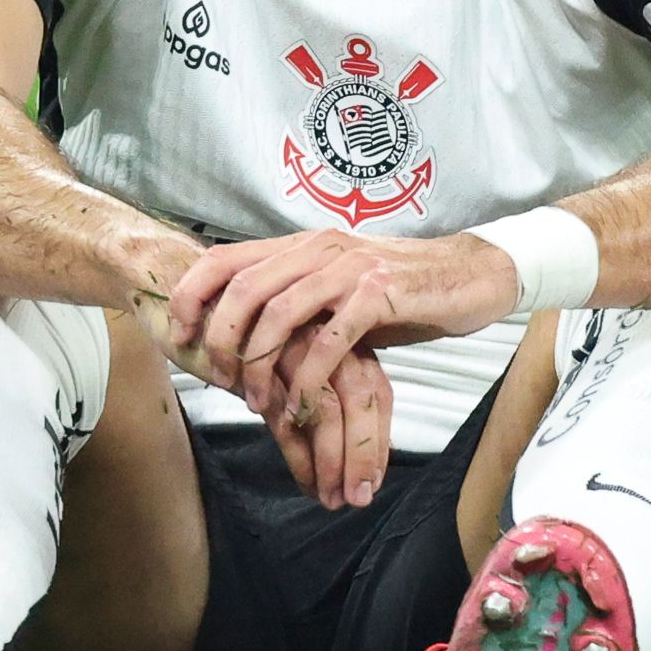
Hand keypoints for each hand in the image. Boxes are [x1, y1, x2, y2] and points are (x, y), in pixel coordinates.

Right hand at [128, 266, 388, 508]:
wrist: (171, 289)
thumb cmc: (226, 325)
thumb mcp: (276, 358)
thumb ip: (303, 389)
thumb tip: (328, 441)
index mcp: (332, 330)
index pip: (374, 387)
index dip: (378, 436)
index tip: (373, 478)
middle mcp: (317, 335)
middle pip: (361, 398)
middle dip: (364, 453)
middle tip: (360, 498)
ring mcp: (288, 347)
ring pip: (327, 410)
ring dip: (334, 460)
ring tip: (332, 497)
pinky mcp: (257, 364)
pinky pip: (287, 417)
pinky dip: (299, 455)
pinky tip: (303, 481)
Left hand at [167, 230, 519, 505]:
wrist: (471, 274)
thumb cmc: (403, 290)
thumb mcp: (339, 288)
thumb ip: (298, 299)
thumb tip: (250, 334)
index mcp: (302, 244)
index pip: (226, 258)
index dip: (192, 293)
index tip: (178, 333)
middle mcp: (319, 248)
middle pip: (244, 288)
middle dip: (221, 338)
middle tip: (217, 379)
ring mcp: (348, 269)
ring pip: (279, 313)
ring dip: (259, 363)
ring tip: (256, 402)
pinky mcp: (379, 295)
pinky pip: (327, 340)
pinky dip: (308, 379)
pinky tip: (302, 406)